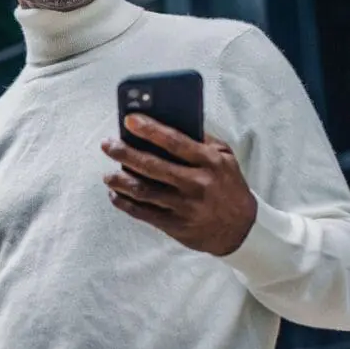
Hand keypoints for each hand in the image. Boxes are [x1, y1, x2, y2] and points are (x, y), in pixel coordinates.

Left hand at [100, 114, 256, 256]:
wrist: (242, 229)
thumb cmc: (229, 186)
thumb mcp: (225, 157)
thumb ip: (202, 139)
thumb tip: (168, 122)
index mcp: (210, 162)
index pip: (175, 141)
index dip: (150, 129)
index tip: (129, 120)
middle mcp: (197, 184)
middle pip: (152, 166)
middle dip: (125, 153)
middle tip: (107, 145)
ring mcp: (185, 207)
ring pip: (144, 191)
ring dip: (120, 181)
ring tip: (108, 174)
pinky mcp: (176, 226)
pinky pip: (143, 213)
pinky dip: (125, 203)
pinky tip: (115, 194)